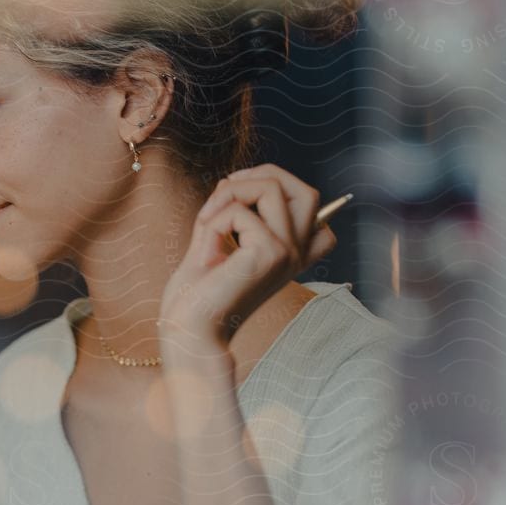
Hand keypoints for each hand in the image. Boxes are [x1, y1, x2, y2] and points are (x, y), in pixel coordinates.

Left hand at [159, 164, 336, 357]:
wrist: (190, 329)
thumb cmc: (198, 293)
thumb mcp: (219, 242)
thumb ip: (235, 212)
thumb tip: (237, 180)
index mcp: (292, 254)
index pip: (315, 209)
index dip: (278, 190)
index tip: (239, 203)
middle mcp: (297, 253)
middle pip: (305, 190)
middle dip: (261, 175)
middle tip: (225, 191)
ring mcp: (288, 252)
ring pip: (272, 186)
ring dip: (230, 191)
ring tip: (207, 219)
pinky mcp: (270, 253)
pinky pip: (238, 211)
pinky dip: (213, 220)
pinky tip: (204, 247)